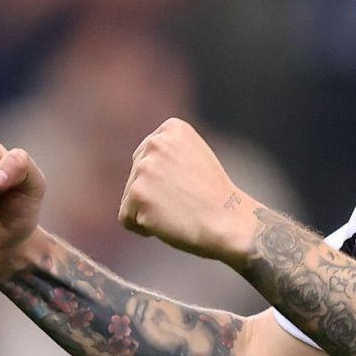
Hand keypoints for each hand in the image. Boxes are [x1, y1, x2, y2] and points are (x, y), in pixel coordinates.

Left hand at [119, 118, 258, 265]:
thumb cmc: (215, 198)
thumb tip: (140, 165)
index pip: (145, 158)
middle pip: (135, 176)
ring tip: (179, 211)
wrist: (229, 222)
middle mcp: (156, 142)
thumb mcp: (194, 157)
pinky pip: (126, 218)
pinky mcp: (137, 194)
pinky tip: (169, 223)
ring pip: (130, 198)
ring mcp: (145, 168)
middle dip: (154, 194)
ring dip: (150, 211)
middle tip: (185, 200)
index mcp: (172, 128)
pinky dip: (144, 228)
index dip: (164, 179)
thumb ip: (167, 154)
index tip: (189, 184)